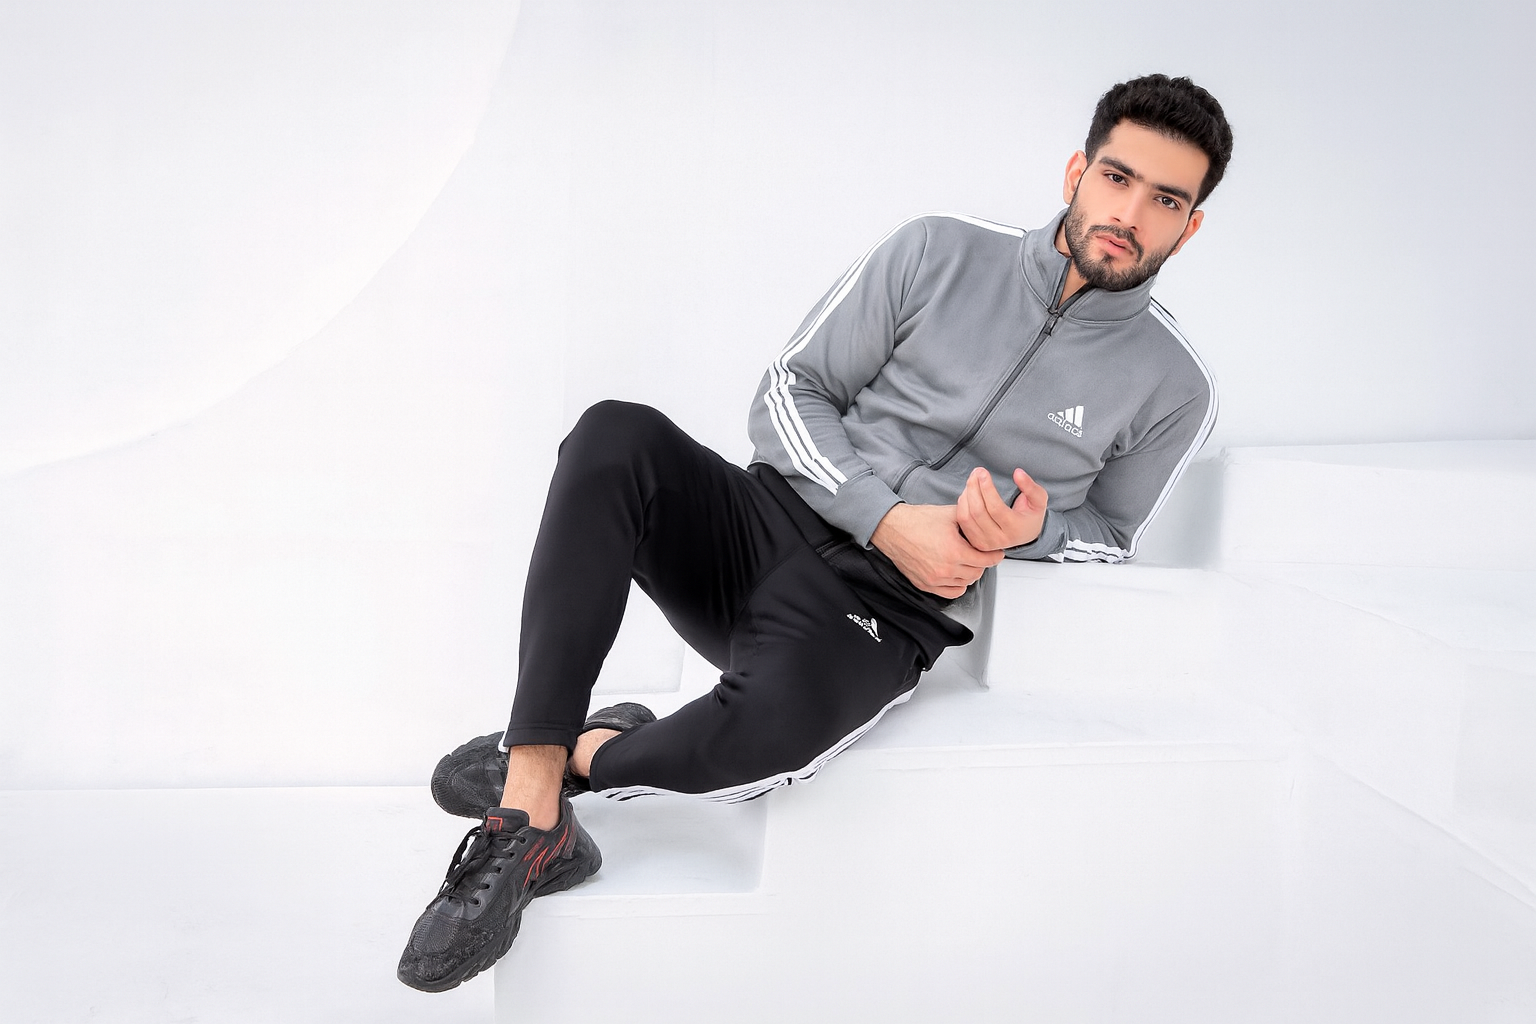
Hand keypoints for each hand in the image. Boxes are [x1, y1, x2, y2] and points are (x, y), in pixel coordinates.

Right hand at [870, 502, 1003, 599]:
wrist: (893, 528)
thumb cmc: (917, 520)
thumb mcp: (950, 514)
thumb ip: (971, 519)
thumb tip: (987, 522)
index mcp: (954, 550)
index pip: (985, 560)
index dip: (995, 556)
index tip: (997, 553)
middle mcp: (946, 569)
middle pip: (977, 573)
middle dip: (982, 563)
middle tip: (981, 555)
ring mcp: (935, 579)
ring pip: (965, 583)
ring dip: (970, 574)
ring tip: (968, 562)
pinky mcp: (925, 585)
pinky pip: (950, 593)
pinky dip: (957, 585)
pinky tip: (956, 574)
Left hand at [955, 467, 1047, 551]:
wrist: (1025, 534)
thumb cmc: (1031, 514)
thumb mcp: (1039, 500)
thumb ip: (1031, 487)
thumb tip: (1018, 473)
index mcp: (1015, 529)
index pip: (996, 508)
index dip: (987, 489)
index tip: (983, 473)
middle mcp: (999, 539)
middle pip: (978, 512)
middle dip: (973, 488)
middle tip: (977, 472)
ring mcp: (985, 543)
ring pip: (966, 516)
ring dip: (966, 494)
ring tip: (973, 480)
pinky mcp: (975, 542)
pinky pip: (962, 521)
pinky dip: (962, 504)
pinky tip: (969, 492)